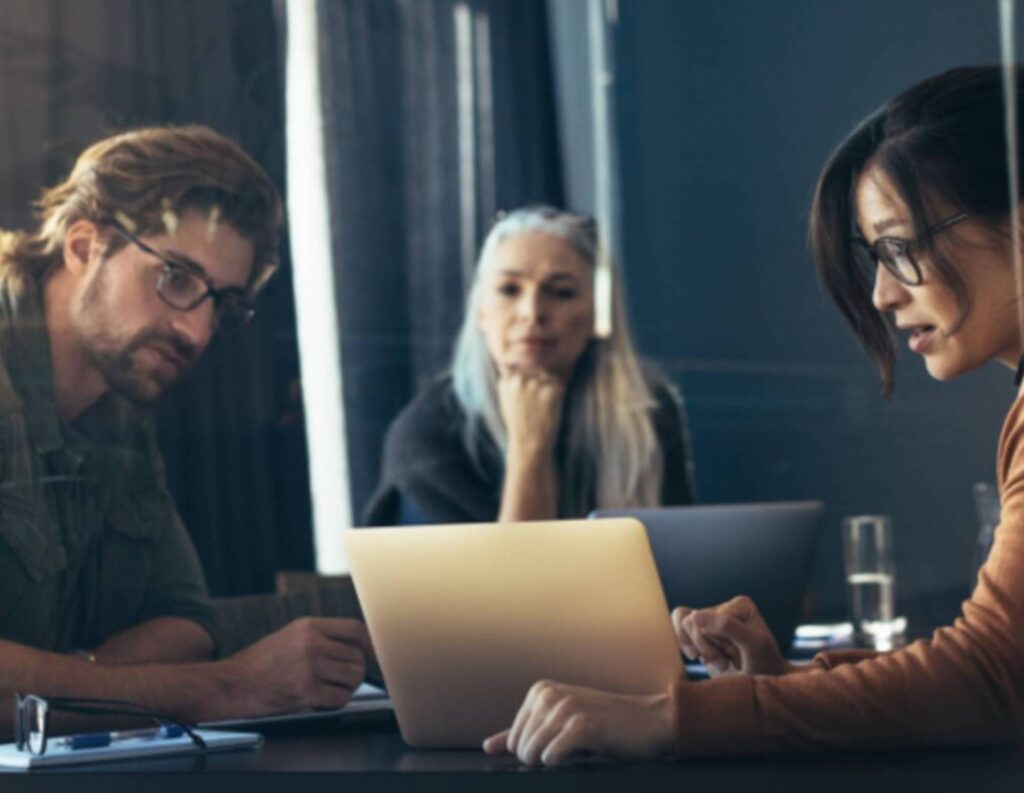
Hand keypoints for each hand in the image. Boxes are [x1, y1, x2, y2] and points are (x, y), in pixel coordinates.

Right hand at [221, 617, 370, 714]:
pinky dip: (336, 703)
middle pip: (358, 657)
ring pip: (354, 677)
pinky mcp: (305, 691)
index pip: (355, 630)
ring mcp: (310, 666)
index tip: (373, 655)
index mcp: (309, 626)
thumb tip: (357, 647)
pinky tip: (322, 702)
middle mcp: (312, 642)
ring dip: (347, 688)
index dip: (370, 644)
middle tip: (341, 680)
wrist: (231, 684)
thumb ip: (321, 636)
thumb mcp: (290, 636)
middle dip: (355, 672)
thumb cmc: (260, 663)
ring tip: (329, 690)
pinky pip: (340, 699)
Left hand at [482, 680, 674, 766]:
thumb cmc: (606, 724)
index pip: (513, 739)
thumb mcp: (561, 722)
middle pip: (521, 748)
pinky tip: (582, 751)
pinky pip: (551, 757)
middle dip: (542, 759)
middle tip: (572, 750)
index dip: (534, 752)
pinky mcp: (581, 726)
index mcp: (540, 691)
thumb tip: (489, 746)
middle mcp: (549, 695)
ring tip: (578, 749)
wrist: (650, 721)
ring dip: (554, 762)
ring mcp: (565, 708)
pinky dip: (562, 762)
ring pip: (533, 754)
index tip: (561, 745)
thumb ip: (525, 733)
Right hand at [498, 366, 565, 459]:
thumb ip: (508, 381)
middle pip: (536, 369)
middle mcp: (520, 379)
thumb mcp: (506, 400)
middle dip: (541, 380)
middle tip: (539, 403)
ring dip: (550, 386)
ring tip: (543, 406)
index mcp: (507, 381)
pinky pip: (559, 384)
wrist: (529, 444)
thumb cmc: (519, 424)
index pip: (522, 367)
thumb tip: (508, 362)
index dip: (529, 379)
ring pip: (549, 375)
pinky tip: (551, 408)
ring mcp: (536, 384)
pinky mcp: (552, 389)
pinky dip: (559, 394)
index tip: (530, 396)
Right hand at [672, 596, 795, 676]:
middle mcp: (724, 608)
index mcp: (739, 605)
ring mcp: (711, 621)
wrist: (762, 691)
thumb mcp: (753, 645)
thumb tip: (694, 615)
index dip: (715, 640)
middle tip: (725, 662)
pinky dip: (687, 647)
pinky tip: (703, 659)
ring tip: (718, 661)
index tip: (736, 655)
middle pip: (692, 620)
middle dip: (706, 647)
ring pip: (683, 625)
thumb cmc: (764, 666)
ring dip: (699, 649)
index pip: (708, 616)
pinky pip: (678, 631)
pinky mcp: (700, 634)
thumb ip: (728, 626)